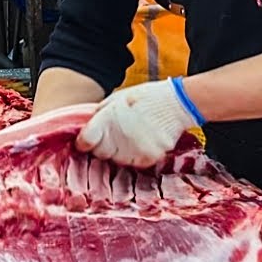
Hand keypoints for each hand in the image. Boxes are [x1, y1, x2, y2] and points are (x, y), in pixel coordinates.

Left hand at [76, 78, 202, 167]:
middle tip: (115, 135)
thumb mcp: (116, 99)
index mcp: (108, 118)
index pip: (85, 141)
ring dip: (120, 152)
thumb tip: (87, 129)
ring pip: (117, 160)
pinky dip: (136, 156)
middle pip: (100, 153)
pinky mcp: (148, 157)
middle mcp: (120, 135)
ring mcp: (134, 148)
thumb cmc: (145, 98)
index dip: (85, 142)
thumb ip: (100, 115)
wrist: (177, 103)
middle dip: (103, 146)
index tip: (88, 141)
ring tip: (131, 136)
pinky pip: (135, 163)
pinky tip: (142, 142)